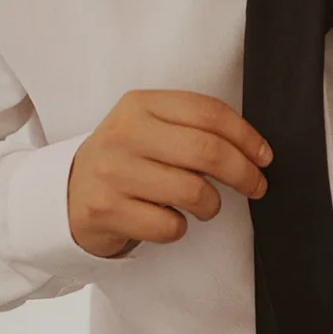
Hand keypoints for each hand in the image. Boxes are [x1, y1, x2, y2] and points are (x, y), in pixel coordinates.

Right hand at [67, 90, 270, 258]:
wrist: (68, 195)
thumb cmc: (126, 163)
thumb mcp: (150, 130)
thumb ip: (192, 129)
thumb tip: (254, 151)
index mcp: (140, 105)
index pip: (208, 113)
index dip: (246, 137)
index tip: (264, 157)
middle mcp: (124, 134)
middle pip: (208, 152)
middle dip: (244, 173)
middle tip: (256, 186)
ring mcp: (113, 172)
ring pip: (194, 192)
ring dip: (210, 205)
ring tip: (203, 205)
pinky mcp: (108, 210)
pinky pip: (170, 227)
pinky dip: (179, 229)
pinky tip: (165, 219)